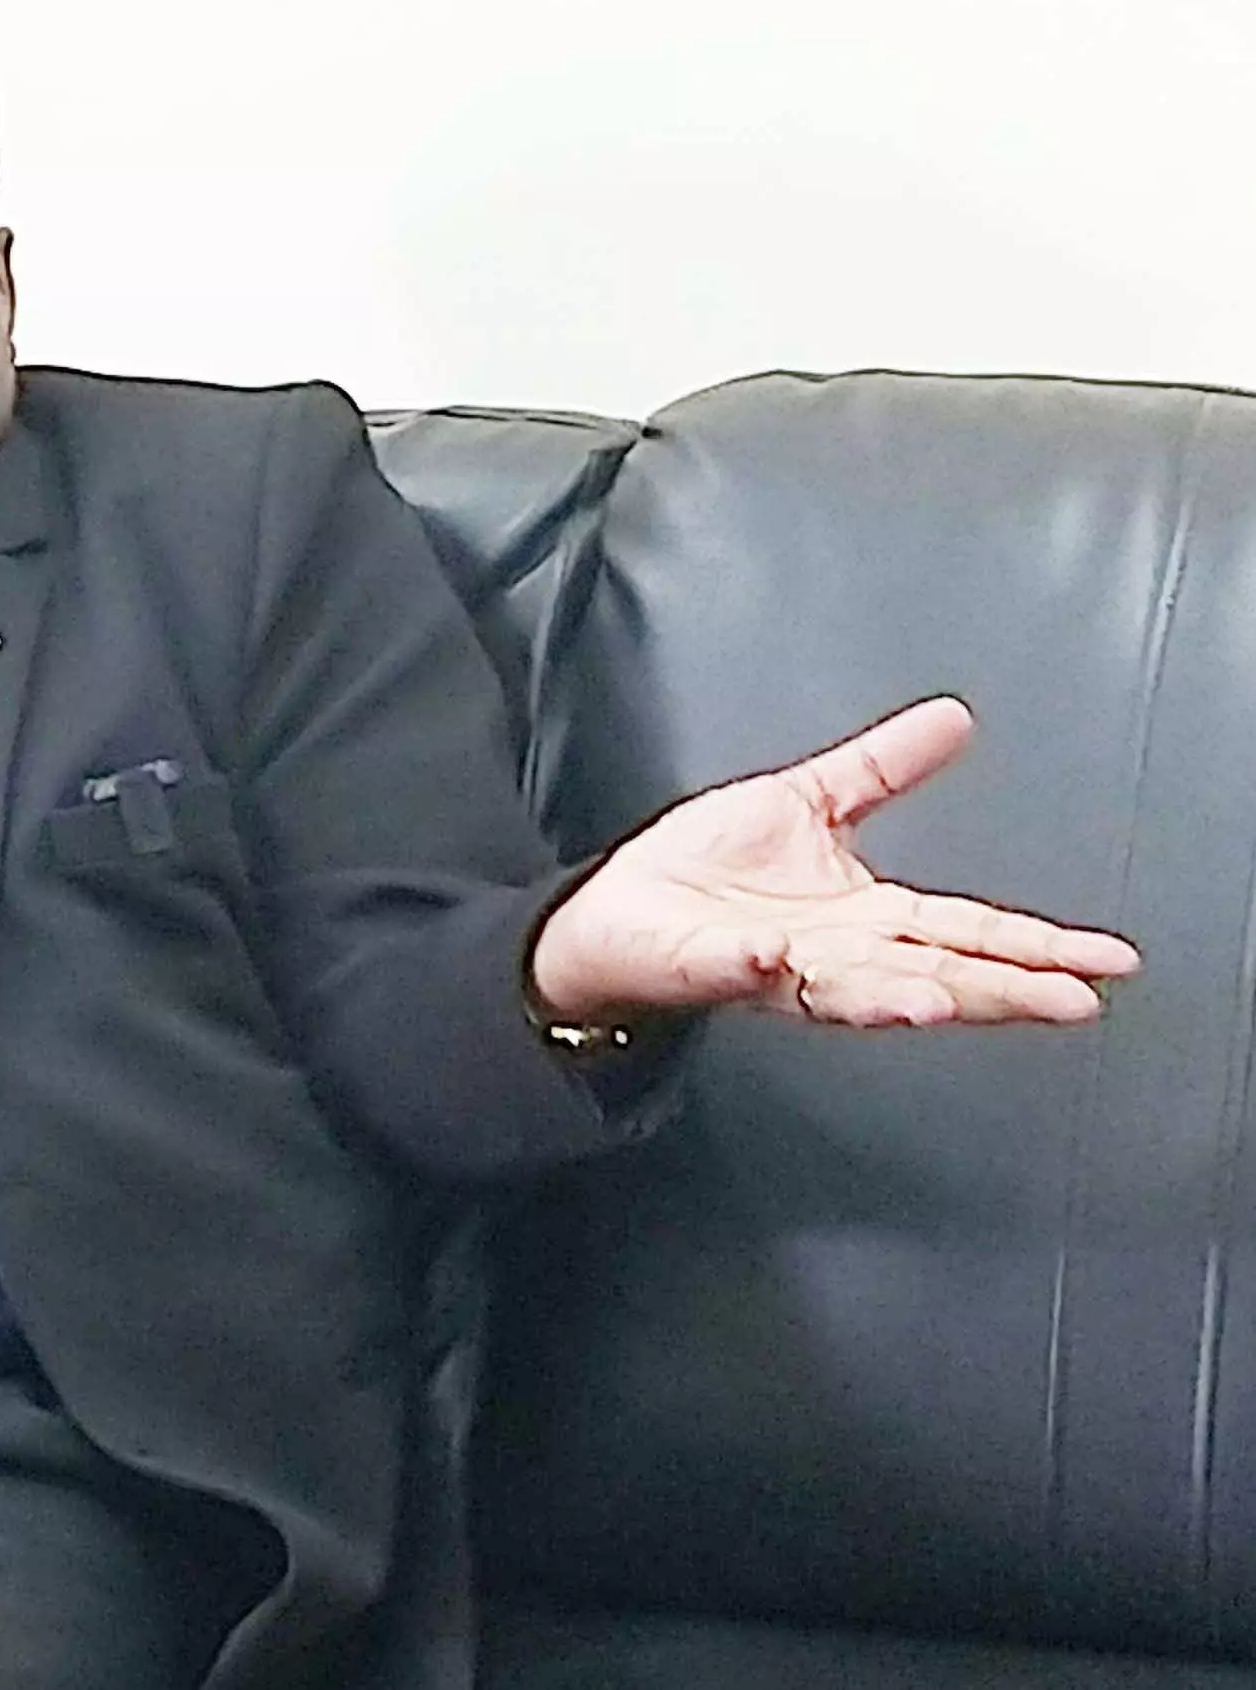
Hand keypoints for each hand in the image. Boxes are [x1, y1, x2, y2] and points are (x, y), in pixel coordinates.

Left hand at [531, 697, 1140, 1028]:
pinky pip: (738, 967)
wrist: (616, 910)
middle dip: (1002, 988)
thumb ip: (883, 767)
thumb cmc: (705, 869)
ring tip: (944, 999)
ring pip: (851, 988)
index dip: (1039, 945)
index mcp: (866, 916)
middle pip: (936, 972)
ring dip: (895, 994)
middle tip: (1069, 1001)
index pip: (970, 931)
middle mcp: (836, 954)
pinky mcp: (713, 965)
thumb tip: (953, 718)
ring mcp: (778, 967)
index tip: (1105, 961)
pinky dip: (758, 965)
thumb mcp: (808, 801)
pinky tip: (776, 957)